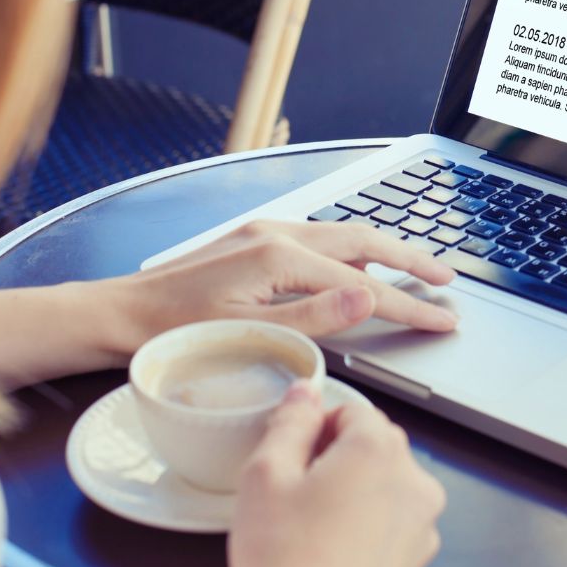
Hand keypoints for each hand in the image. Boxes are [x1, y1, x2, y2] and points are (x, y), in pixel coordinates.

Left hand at [115, 220, 457, 351]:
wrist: (119, 314)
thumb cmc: (175, 332)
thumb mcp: (250, 334)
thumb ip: (316, 316)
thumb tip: (370, 293)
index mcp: (279, 256)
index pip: (364, 284)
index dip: (409, 304)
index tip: (444, 318)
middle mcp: (277, 233)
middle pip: (364, 240)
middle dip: (410, 259)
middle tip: (447, 280)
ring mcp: (264, 232)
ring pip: (343, 235)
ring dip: (384, 251)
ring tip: (416, 270)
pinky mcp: (254, 240)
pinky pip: (319, 239)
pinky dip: (351, 252)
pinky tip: (358, 267)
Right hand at [229, 381, 445, 566]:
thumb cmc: (284, 563)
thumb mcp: (266, 474)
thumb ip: (290, 421)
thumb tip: (305, 393)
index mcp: (379, 450)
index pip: (352, 410)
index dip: (316, 429)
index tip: (294, 458)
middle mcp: (413, 481)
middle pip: (374, 446)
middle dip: (337, 460)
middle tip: (295, 495)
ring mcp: (422, 524)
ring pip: (385, 487)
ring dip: (355, 495)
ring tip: (312, 530)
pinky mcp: (418, 561)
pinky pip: (392, 525)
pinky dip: (367, 530)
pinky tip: (331, 554)